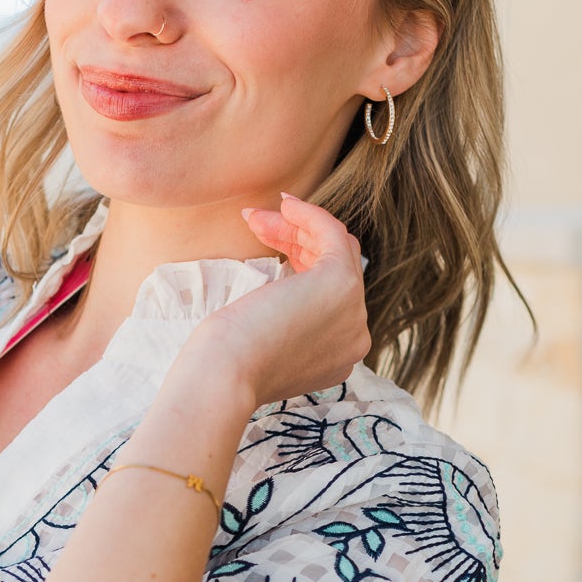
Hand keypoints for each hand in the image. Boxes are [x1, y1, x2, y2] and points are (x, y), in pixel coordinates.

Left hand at [179, 193, 370, 410]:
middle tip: (255, 225)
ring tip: (254, 217)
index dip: (299, 264)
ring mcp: (353, 312)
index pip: (331, 296)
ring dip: (295, 228)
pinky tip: (283, 205)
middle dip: (294, 242)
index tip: (265, 245)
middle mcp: (355, 337)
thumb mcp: (264, 347)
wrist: (225, 376)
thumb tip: (278, 295)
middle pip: (335, 270)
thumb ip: (283, 328)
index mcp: (337, 357)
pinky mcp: (342, 285)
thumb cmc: (226, 364)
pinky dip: (310, 215)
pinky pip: (333, 234)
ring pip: (335, 250)